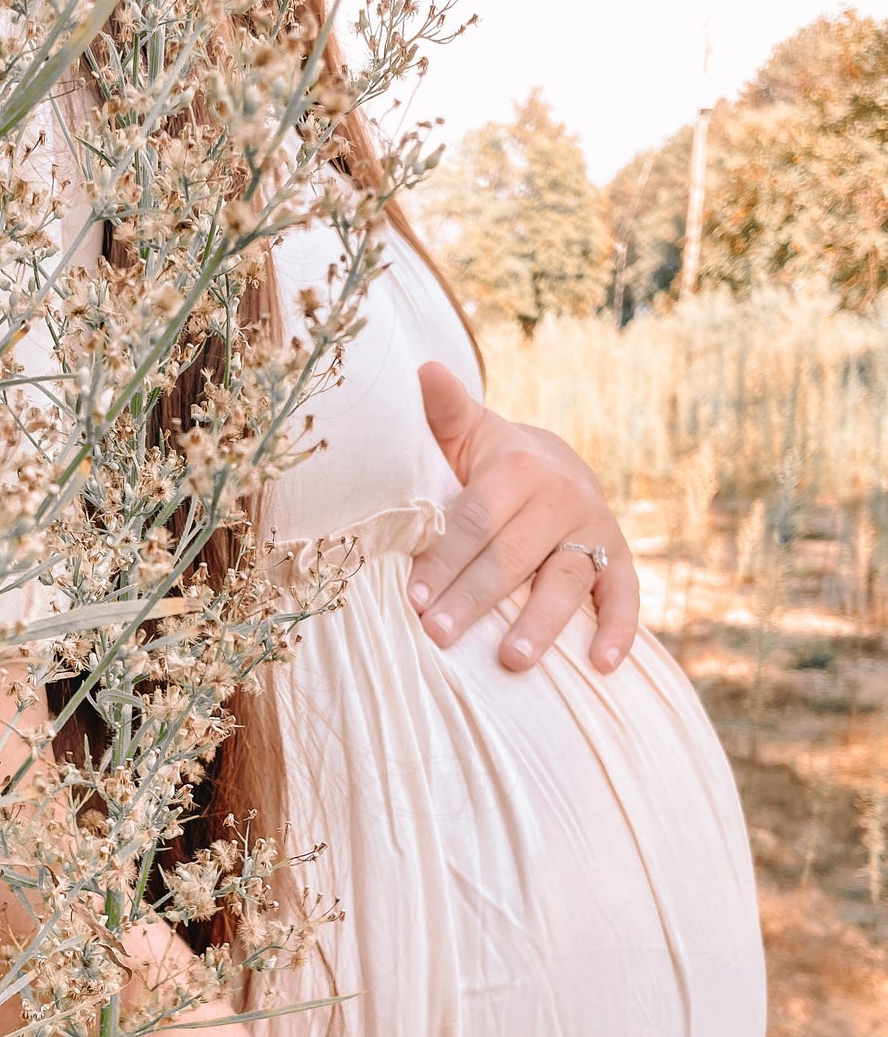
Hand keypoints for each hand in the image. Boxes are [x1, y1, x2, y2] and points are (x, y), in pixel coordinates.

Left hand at [408, 362, 639, 672]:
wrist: (557, 463)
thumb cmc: (494, 461)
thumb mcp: (470, 434)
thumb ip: (446, 412)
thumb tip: (423, 370)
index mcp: (520, 467)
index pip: (475, 520)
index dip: (443, 559)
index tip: (412, 597)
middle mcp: (563, 498)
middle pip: (512, 557)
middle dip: (473, 599)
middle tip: (438, 635)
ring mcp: (595, 531)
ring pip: (566, 582)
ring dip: (540, 624)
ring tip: (512, 661)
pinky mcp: (620, 560)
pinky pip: (625, 598)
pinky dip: (619, 632)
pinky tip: (601, 666)